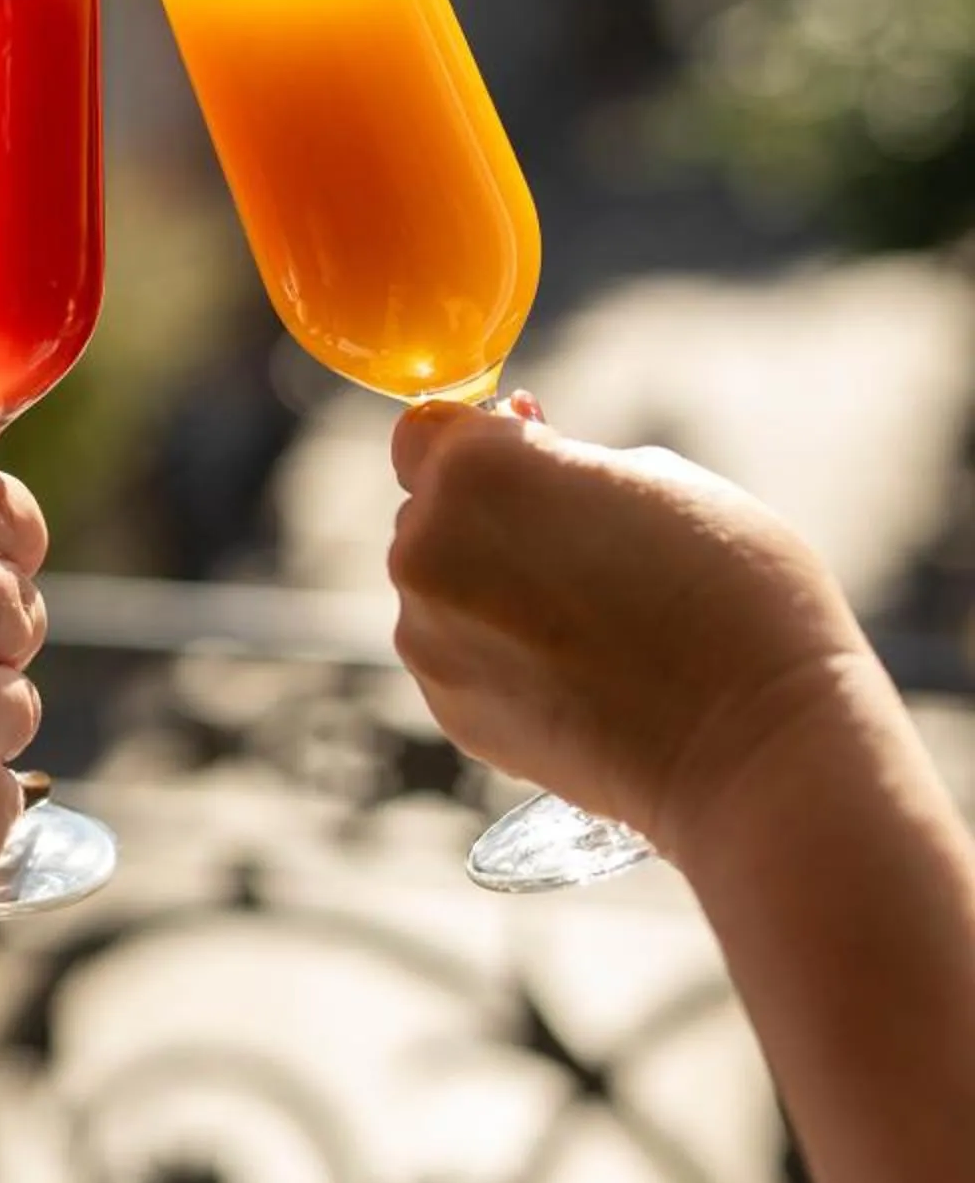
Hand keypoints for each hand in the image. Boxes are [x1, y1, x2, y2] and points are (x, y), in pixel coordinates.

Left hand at [387, 403, 868, 866]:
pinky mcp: (451, 714)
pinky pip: (458, 656)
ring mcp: (430, 640)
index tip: (533, 460)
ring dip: (491, 589)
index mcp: (475, 471)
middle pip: (432, 511)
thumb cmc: (731, 591)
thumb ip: (566, 461)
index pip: (425, 432)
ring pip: (442, 587)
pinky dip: (501, 656)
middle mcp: (426, 550)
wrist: (757, 749)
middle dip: (489, 518)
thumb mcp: (659, 475)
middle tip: (587, 547)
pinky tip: (581, 674)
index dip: (478, 442)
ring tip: (596, 620)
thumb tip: (525, 462)